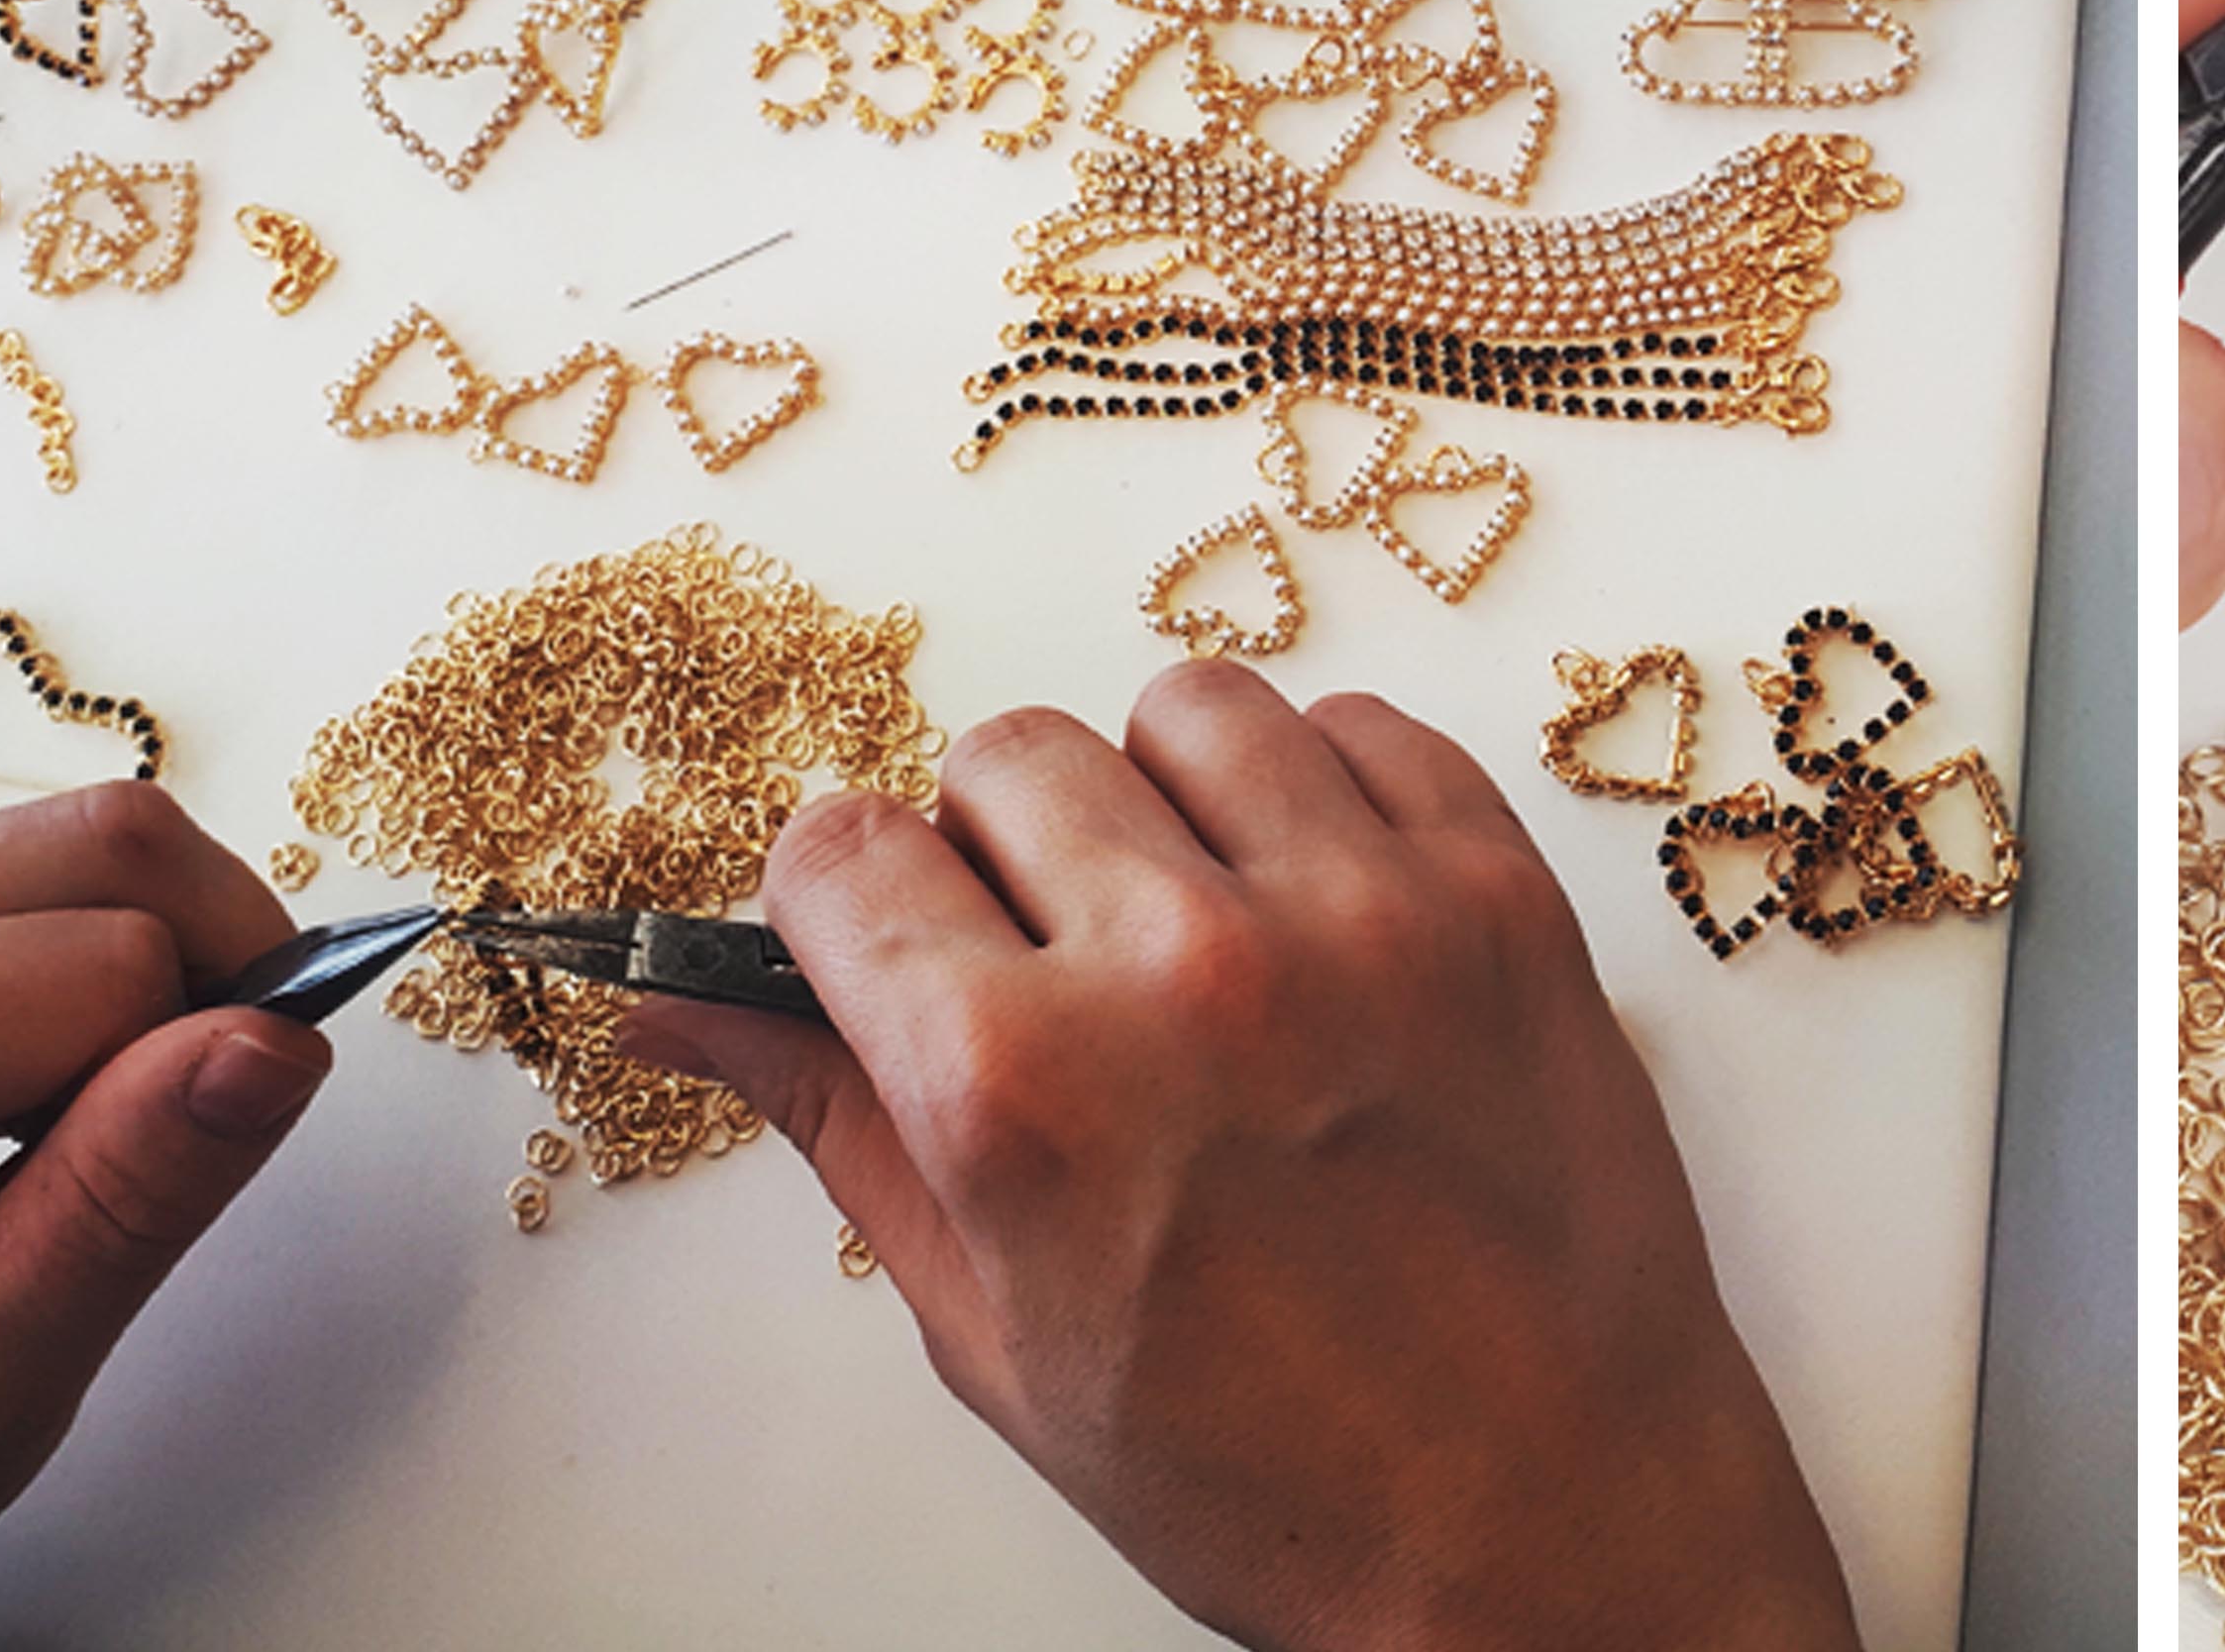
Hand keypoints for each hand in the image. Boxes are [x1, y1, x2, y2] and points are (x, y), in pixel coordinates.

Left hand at [0, 785, 328, 1620]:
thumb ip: (129, 1195)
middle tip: (154, 1146)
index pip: (105, 962)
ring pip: (72, 848)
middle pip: (100, 849)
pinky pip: (21, 881)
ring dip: (144, 971)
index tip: (145, 1198)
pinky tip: (16, 1100)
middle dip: (205, 974)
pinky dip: (84, 970)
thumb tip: (282, 1042)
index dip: (185, 1075)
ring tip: (65, 1136)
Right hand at [624, 664, 1852, 1651]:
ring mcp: (1362, 914)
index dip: (844, 901)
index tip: (881, 940)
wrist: (1549, 1513)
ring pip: (1186, 711)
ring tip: (1195, 925)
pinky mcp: (1501, 894)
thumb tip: (675, 1001)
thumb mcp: (997, 1330)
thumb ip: (841, 1126)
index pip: (839, 852)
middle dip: (997, 850)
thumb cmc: (1272, 1472)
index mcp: (1020, 1089)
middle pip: (1005, 756)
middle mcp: (1183, 967)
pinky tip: (1317, 910)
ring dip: (1161, 798)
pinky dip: (1320, 793)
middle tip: (1052, 965)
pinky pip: (1363, 730)